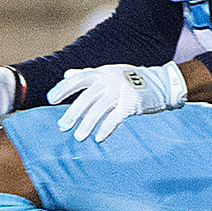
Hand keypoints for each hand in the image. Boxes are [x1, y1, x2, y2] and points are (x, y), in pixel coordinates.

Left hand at [47, 63, 187, 141]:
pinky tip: (98, 138)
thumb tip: (66, 74)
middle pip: (86, 98)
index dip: (63, 89)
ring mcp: (121, 91)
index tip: (50, 100)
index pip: (78, 80)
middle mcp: (109, 80)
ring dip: (88, 125)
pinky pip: (115, 118)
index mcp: (101, 73)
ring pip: (99, 109)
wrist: (161, 82)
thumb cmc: (130, 79)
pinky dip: (106, 128)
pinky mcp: (132, 103)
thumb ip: (87, 73)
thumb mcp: (108, 72)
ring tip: (79, 137)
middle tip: (63, 127)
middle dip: (73, 113)